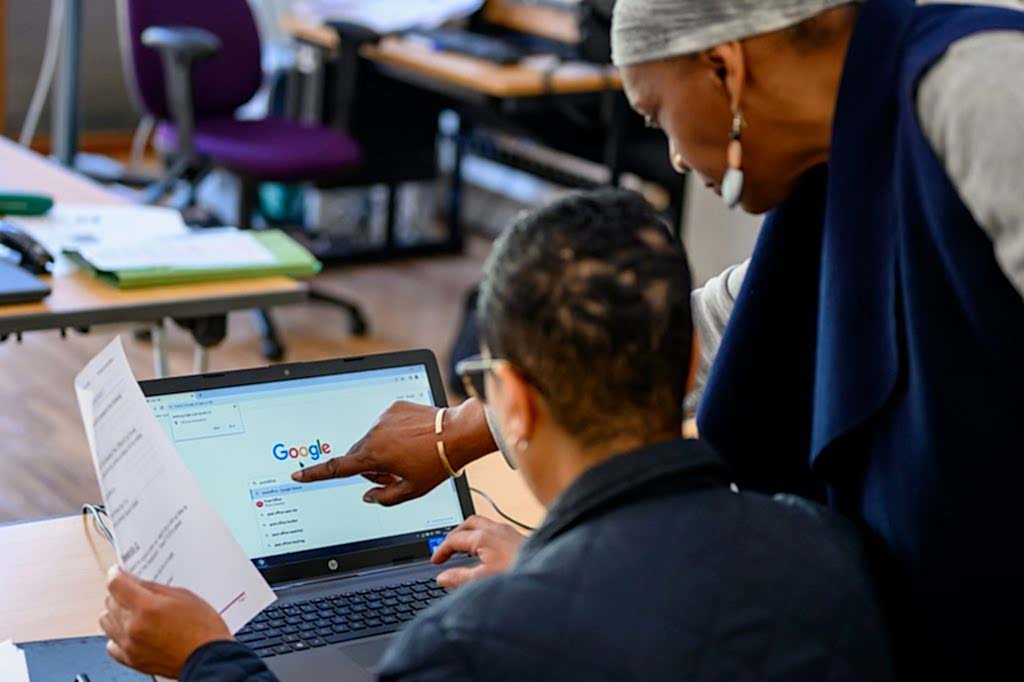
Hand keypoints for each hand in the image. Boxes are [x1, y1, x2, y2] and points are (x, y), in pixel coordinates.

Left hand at [100, 566, 231, 678]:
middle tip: (134, 591)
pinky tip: (130, 631)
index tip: (117, 572)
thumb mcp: (184, 596)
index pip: (115, 584)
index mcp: (146, 608)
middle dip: (120, 593)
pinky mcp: (131, 660)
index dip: (116, 573)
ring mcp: (130, 646)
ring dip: (116, 613)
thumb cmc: (203, 629)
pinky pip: (111, 644)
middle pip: (110, 602)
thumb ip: (155, 588)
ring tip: (132, 611)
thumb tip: (136, 582)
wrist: (209, 658)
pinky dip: (117, 635)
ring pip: (107, 622)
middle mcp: (133, 627)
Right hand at [293, 399, 494, 505]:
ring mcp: (383, 418)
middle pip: (358, 455)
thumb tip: (368, 495)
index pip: (336, 468)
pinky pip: (385, 423)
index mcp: (373, 456)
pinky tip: (413, 438)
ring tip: (409, 455)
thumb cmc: (436, 464)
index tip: (298, 475)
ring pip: (372, 439)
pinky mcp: (394, 407)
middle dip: (369, 467)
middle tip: (393, 475)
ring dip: (382, 449)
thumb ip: (384, 497)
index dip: (315, 474)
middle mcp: (373, 434)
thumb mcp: (411, 491)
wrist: (456, 434)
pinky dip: (393, 432)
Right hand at [432, 515, 524, 588]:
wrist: (550, 573)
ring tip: (464, 547)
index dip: (441, 549)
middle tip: (446, 547)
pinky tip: (488, 551)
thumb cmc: (520, 573)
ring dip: (470, 533)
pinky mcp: (519, 538)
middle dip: (454, 533)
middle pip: (468, 523)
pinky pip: (495, 530)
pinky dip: (484, 536)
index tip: (436, 561)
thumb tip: (442, 577)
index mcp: (484, 537)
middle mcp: (496, 529)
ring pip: (483, 524)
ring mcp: (509, 532)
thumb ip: (459, 578)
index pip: (454, 538)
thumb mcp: (483, 580)